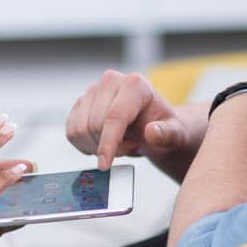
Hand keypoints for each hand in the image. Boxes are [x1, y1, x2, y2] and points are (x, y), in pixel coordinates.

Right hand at [66, 69, 197, 170]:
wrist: (152, 125)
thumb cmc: (164, 128)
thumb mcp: (175, 134)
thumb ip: (167, 134)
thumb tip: (152, 132)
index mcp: (135, 84)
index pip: (114, 116)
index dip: (108, 143)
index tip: (105, 165)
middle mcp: (111, 81)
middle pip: (95, 125)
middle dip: (110, 147)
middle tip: (131, 145)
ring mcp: (92, 91)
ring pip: (80, 130)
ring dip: (97, 146)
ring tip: (120, 142)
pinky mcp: (80, 104)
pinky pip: (71, 133)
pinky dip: (85, 145)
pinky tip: (104, 142)